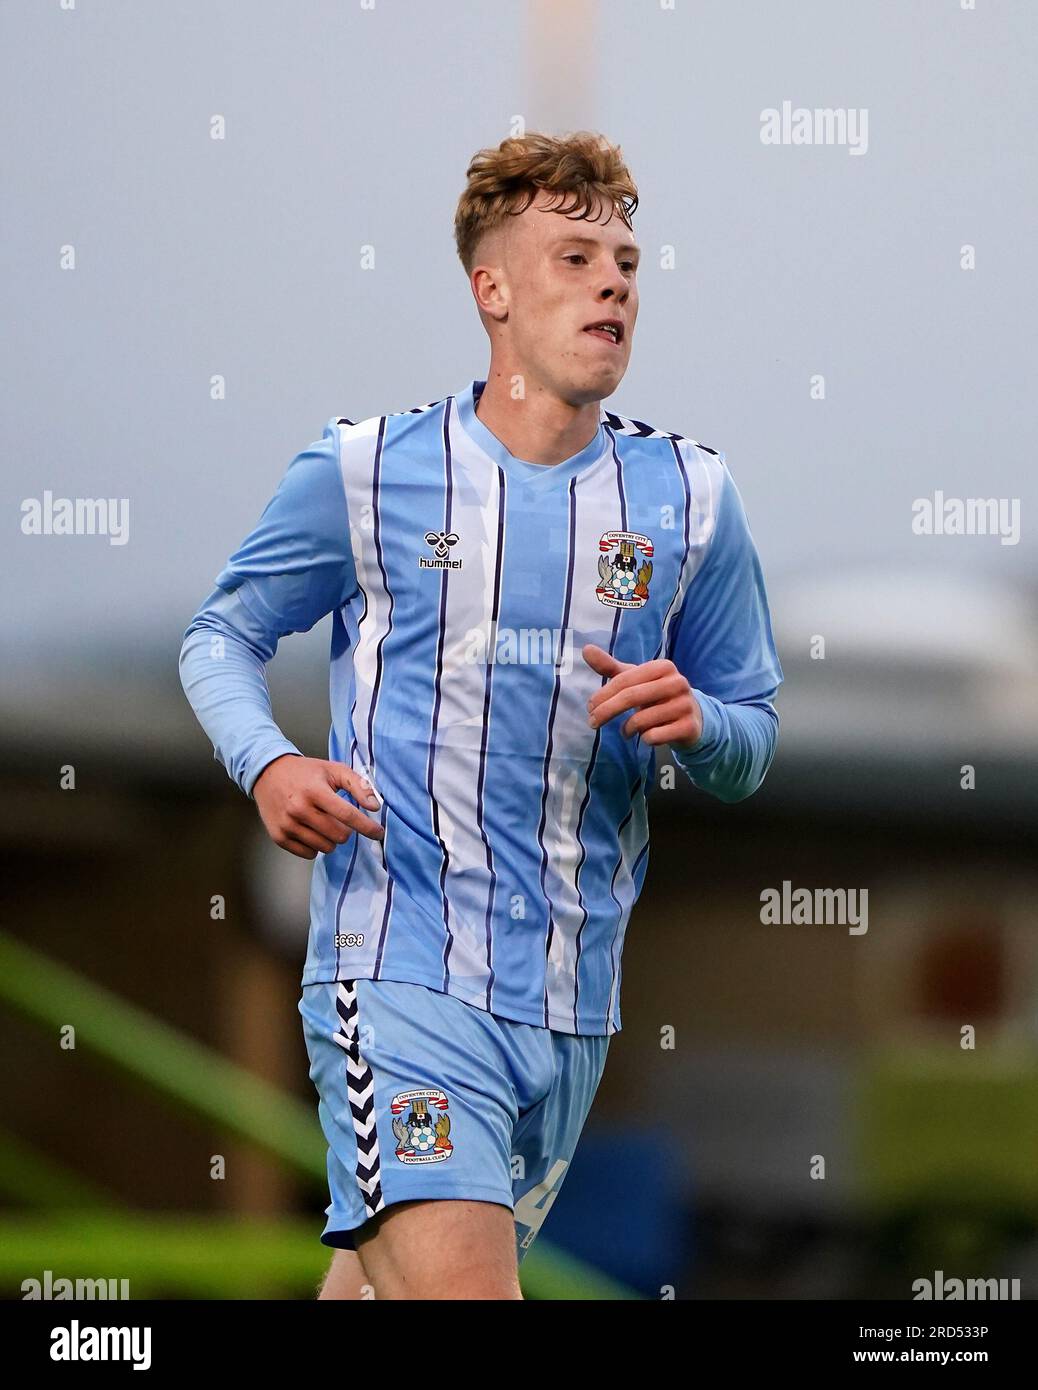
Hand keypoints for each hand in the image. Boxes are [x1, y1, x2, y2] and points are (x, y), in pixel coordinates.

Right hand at [253, 755, 384, 858]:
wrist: (268, 773)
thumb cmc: (305, 772)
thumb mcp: (333, 770)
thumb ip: (358, 785)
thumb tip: (375, 806)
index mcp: (315, 791)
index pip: (348, 815)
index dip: (367, 827)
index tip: (378, 833)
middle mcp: (299, 809)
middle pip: (339, 836)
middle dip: (346, 831)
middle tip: (339, 820)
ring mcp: (287, 825)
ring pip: (325, 848)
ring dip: (331, 839)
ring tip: (322, 823)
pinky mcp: (279, 836)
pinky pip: (308, 854)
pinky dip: (315, 846)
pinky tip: (310, 830)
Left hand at [582, 644, 702, 748]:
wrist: (693, 718)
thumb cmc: (657, 696)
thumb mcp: (636, 680)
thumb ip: (611, 666)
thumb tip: (586, 649)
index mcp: (663, 667)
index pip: (624, 680)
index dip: (603, 695)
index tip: (589, 708)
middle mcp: (677, 683)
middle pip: (630, 698)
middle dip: (606, 712)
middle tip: (592, 723)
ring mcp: (685, 705)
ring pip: (641, 721)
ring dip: (627, 729)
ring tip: (627, 731)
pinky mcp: (688, 727)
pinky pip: (654, 736)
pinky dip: (644, 739)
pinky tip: (646, 736)